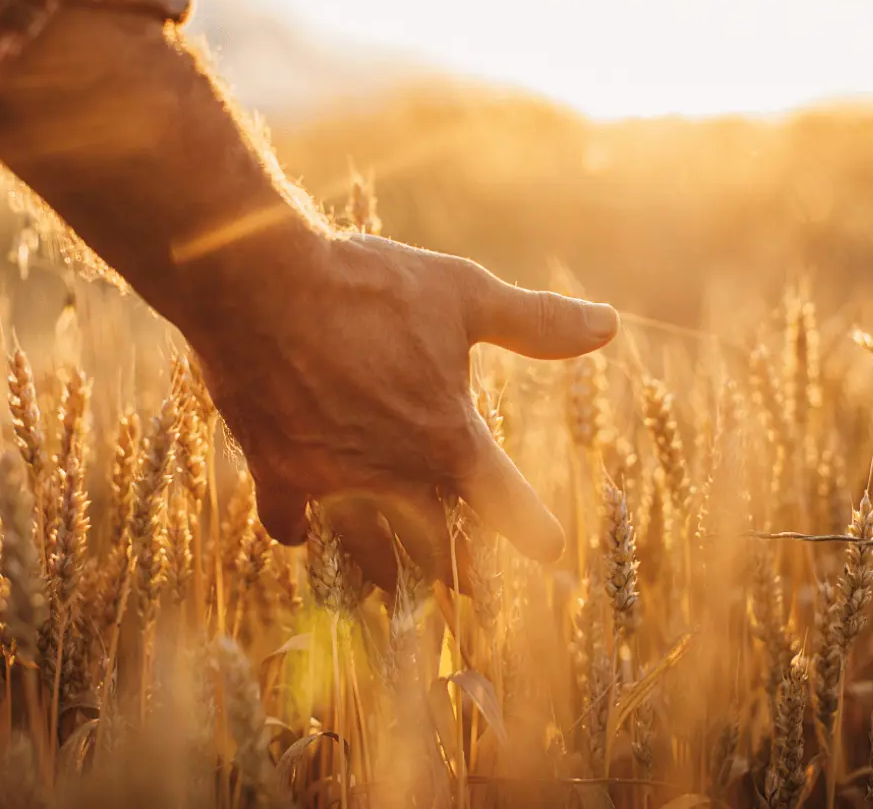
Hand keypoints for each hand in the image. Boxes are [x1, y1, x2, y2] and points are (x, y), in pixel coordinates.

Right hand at [184, 227, 618, 588]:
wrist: (263, 282)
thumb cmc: (370, 286)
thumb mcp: (464, 294)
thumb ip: (536, 322)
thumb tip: (609, 324)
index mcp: (450, 440)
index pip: (507, 506)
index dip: (533, 532)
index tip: (551, 554)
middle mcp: (395, 478)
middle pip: (439, 552)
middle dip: (463, 574)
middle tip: (477, 591)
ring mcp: (333, 484)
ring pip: (370, 554)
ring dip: (391, 573)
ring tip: (401, 589)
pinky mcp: (278, 475)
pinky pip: (293, 526)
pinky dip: (305, 531)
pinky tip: (309, 528)